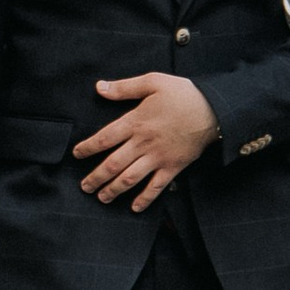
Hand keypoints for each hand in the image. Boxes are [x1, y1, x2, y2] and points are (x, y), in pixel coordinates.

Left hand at [77, 72, 218, 208]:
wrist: (213, 109)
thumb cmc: (182, 94)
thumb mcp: (153, 82)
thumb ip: (124, 87)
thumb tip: (99, 87)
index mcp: (136, 122)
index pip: (104, 138)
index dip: (88, 148)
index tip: (77, 154)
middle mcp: (143, 143)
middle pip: (113, 164)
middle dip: (96, 177)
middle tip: (84, 187)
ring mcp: (158, 157)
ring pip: (130, 178)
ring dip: (113, 190)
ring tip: (102, 197)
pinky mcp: (172, 167)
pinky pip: (156, 187)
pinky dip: (144, 199)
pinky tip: (134, 207)